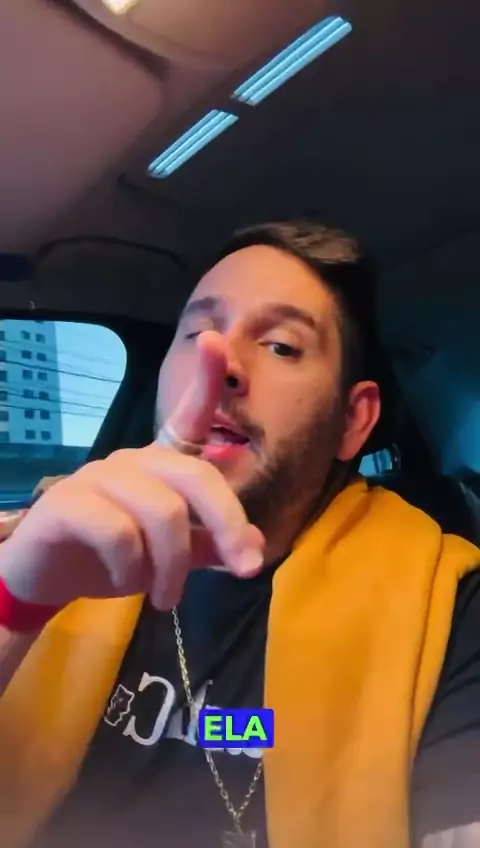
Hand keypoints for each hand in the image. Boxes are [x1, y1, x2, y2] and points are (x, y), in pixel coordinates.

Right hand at [0, 332, 263, 610]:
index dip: (204, 379)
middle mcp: (133, 460)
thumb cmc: (113, 558)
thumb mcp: (171, 556)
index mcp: (160, 464)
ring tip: (165, 596)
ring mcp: (98, 477)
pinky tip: (124, 582)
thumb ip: (210, 547)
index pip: (188, 416)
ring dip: (172, 567)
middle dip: (229, 525)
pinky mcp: (67, 503)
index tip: (216, 340)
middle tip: (246, 571)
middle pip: (195, 477)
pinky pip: (119, 533)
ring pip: (162, 514)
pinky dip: (131, 570)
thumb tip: (253, 548)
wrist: (46, 578)